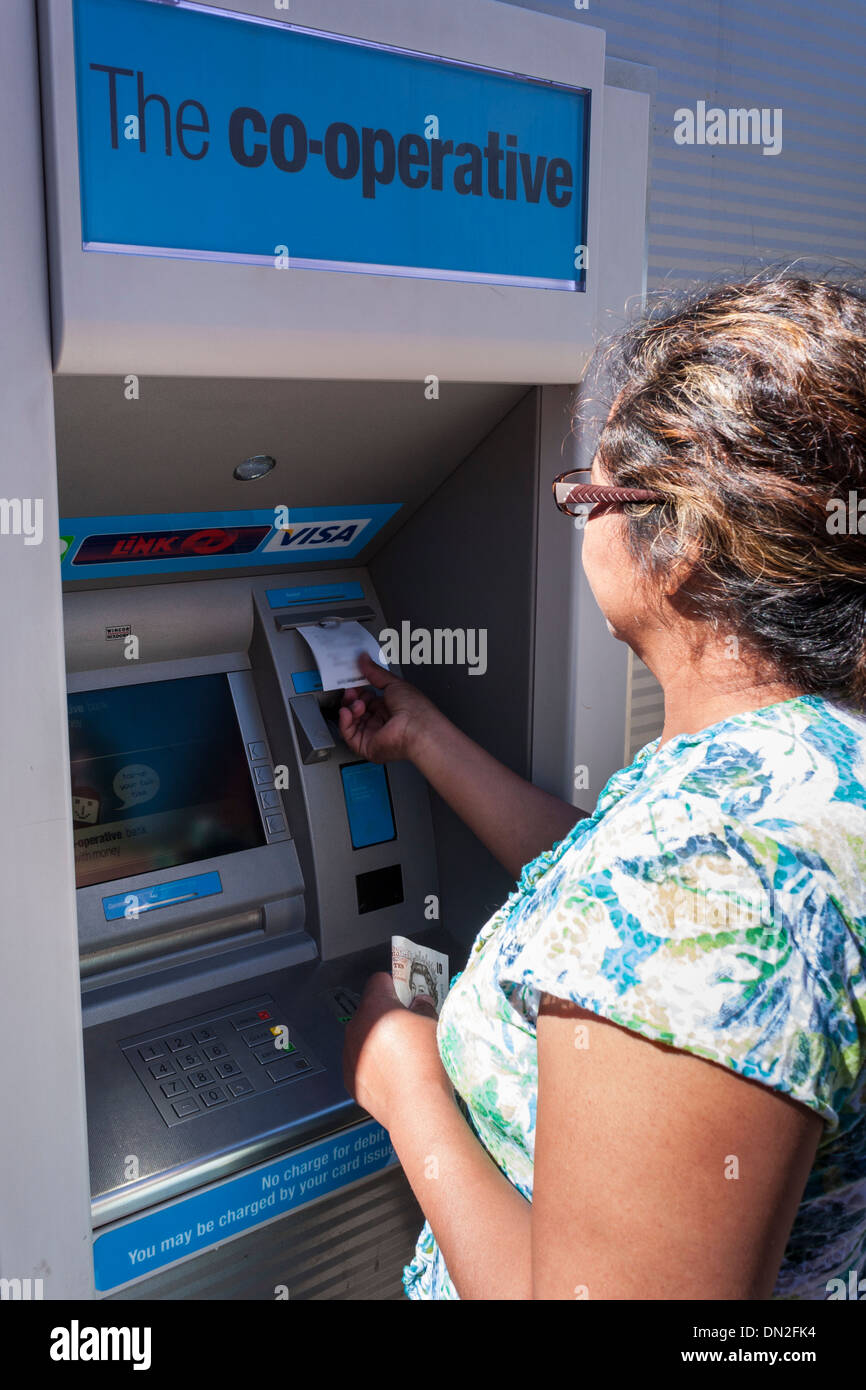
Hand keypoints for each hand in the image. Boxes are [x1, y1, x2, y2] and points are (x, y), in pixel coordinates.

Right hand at [338, 652, 440, 762]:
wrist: (418, 729)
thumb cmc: (415, 709)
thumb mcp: (393, 683)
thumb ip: (375, 672)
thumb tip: (364, 659)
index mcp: (390, 707)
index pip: (367, 698)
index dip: (358, 689)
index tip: (352, 680)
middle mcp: (382, 722)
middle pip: (357, 709)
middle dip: (352, 698)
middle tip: (351, 690)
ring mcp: (374, 734)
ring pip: (351, 721)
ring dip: (350, 708)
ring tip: (356, 702)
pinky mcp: (366, 746)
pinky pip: (349, 735)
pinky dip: (344, 722)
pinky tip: (347, 712)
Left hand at [342, 972, 453, 1131]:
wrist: (417, 1106)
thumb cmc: (427, 1062)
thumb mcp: (433, 1024)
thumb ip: (423, 1007)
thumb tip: (419, 1002)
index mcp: (376, 1007)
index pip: (379, 980)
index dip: (394, 984)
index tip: (405, 992)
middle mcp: (357, 1027)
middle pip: (369, 1010)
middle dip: (387, 1014)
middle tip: (409, 1025)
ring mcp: (350, 1054)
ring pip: (363, 1037)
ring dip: (378, 1040)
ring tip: (402, 1055)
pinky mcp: (350, 1079)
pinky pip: (359, 1062)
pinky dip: (372, 1064)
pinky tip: (392, 1074)